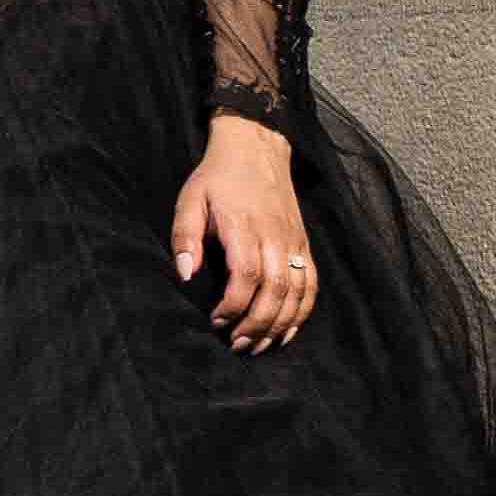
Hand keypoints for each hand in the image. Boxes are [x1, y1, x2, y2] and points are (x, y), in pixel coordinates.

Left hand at [171, 116, 315, 349]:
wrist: (256, 149)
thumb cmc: (218, 177)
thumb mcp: (190, 199)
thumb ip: (185, 237)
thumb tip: (184, 274)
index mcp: (245, 228)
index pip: (247, 276)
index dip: (234, 305)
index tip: (215, 321)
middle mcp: (275, 238)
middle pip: (275, 291)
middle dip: (257, 325)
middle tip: (236, 345)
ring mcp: (294, 242)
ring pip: (297, 292)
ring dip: (280, 325)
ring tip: (258, 346)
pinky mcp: (303, 244)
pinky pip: (311, 284)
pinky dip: (303, 312)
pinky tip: (287, 331)